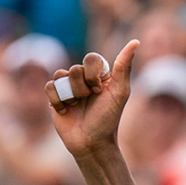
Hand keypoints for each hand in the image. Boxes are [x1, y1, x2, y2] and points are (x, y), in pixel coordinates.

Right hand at [46, 40, 138, 158]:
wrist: (91, 143)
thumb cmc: (108, 119)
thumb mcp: (120, 92)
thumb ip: (124, 66)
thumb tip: (136, 41)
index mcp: (101, 76)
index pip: (91, 59)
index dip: (93, 74)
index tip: (99, 90)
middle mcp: (84, 79)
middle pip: (75, 68)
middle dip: (82, 88)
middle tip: (90, 101)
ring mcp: (69, 87)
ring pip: (60, 75)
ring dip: (71, 95)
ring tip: (78, 107)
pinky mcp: (55, 96)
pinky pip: (49, 86)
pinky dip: (58, 100)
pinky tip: (66, 111)